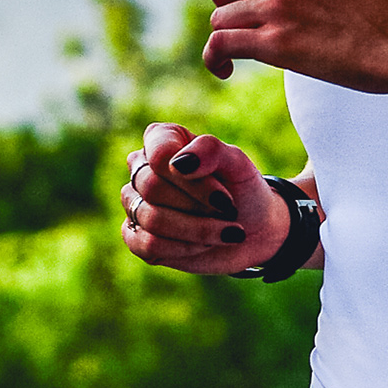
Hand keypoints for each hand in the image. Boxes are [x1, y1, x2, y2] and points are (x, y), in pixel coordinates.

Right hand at [121, 123, 289, 276]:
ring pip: (152, 219)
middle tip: (230, 213)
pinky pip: (147, 246)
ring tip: (224, 231)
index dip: (194, 182)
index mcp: (161, 139)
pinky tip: (205, 245)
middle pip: (152, 188)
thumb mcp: (237, 163)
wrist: (253, 230)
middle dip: (199, 207)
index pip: (159, 155)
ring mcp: (135, 204)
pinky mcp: (136, 238)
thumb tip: (178, 165)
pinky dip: (184, 248)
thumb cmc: (241, 189)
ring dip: (198, 230)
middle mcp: (141, 169)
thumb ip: (210, 150)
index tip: (226, 198)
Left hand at [201, 0, 387, 91]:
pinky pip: (221, 43)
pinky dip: (214, 58)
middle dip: (223, 4)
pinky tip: (225, 69)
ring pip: (219, 15)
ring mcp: (277, 7)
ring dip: (226, 34)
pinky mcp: (275, 43)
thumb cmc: (381, 7)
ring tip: (241, 48)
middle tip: (238, 20)